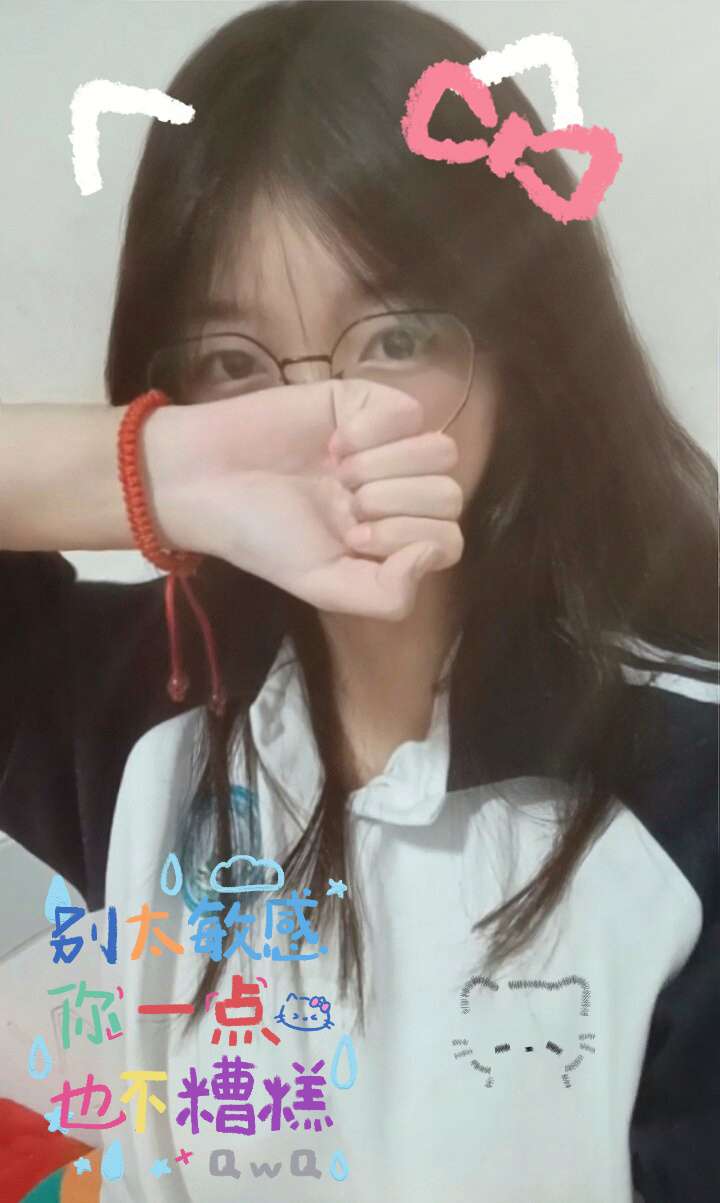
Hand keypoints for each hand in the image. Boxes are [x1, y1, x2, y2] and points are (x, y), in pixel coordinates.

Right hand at [148, 378, 463, 619]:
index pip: (447, 540)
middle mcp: (398, 491)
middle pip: (450, 496)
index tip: (351, 538)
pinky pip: (410, 413)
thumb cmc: (263, 535)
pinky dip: (373, 431)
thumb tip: (432, 553)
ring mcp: (389, 446)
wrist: (207, 479)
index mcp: (393, 538)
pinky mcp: (370, 403)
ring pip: (441, 453)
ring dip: (386, 468)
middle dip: (394, 506)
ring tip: (339, 474)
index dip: (406, 540)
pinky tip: (334, 442)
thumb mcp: (325, 586)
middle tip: (342, 506)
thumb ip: (390, 595)